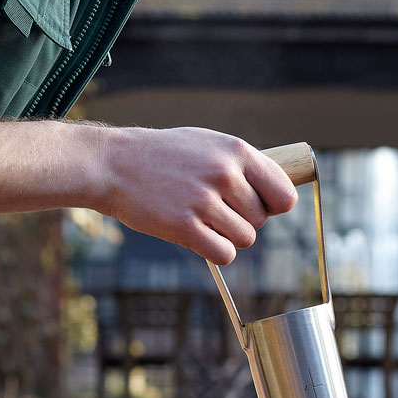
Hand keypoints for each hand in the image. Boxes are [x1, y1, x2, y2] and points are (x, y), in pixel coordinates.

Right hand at [97, 126, 298, 263]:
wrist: (113, 164)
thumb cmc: (165, 156)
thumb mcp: (209, 144)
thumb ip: (244, 166)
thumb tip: (282, 198)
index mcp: (236, 151)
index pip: (284, 194)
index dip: (275, 206)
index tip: (262, 207)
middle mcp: (224, 174)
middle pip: (261, 220)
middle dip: (242, 220)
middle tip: (215, 209)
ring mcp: (204, 200)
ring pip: (245, 239)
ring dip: (227, 236)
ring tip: (202, 218)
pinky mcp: (184, 226)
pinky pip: (224, 254)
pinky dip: (215, 251)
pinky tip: (197, 235)